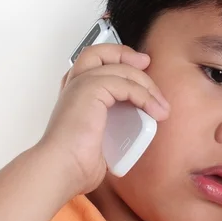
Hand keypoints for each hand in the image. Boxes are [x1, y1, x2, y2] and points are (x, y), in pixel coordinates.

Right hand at [36, 44, 169, 197]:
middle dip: (125, 54)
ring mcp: (81, 85)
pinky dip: (145, 96)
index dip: (115, 61)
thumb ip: (115, 128)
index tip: (139, 69)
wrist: (61, 168)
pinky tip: (155, 112)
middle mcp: (75, 86)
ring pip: (120, 68)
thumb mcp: (102, 141)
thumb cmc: (75, 162)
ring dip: (146, 85)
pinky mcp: (91, 89)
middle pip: (99, 52)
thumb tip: (137, 132)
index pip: (93, 65)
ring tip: (161, 107)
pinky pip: (126, 84)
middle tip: (146, 64)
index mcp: (75, 96)